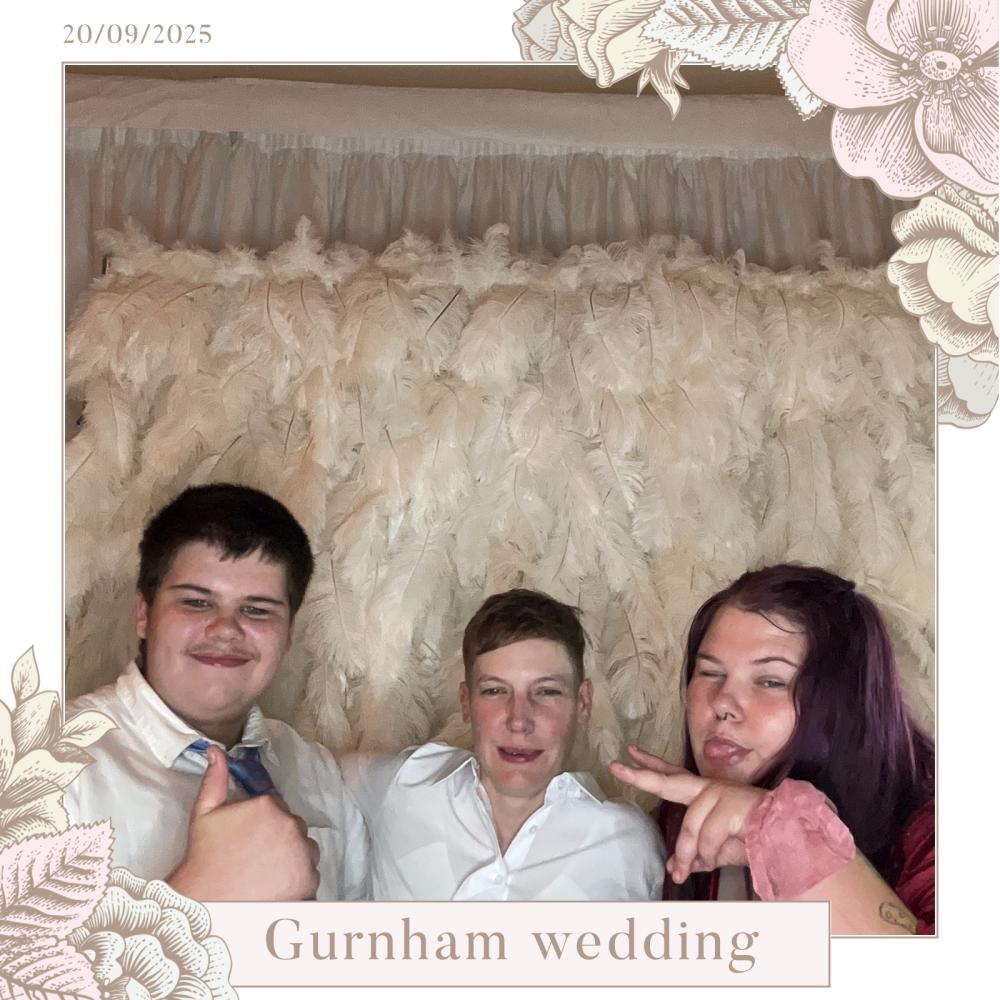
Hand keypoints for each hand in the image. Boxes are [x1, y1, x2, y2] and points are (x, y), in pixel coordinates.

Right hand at [167, 745, 320, 900]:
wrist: (205, 902)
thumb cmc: (204, 858)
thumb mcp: (205, 813)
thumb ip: (215, 779)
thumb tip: (215, 750)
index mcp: (270, 806)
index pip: (278, 810)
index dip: (264, 825)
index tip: (250, 840)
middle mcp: (291, 826)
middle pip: (294, 829)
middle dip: (280, 841)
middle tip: (256, 859)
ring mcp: (302, 854)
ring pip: (305, 852)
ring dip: (293, 860)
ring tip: (265, 874)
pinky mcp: (308, 882)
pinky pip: (310, 876)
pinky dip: (298, 881)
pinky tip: (275, 888)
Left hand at [610, 745, 766, 883]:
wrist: (784, 837)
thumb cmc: (750, 839)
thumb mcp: (715, 851)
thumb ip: (693, 856)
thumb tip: (673, 869)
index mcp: (703, 794)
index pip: (671, 775)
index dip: (649, 765)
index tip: (628, 753)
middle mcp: (707, 789)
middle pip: (668, 782)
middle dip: (641, 776)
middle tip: (616, 767)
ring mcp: (718, 795)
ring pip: (690, 828)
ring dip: (690, 854)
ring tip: (689, 870)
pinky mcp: (729, 806)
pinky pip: (707, 838)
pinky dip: (708, 855)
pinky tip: (715, 859)